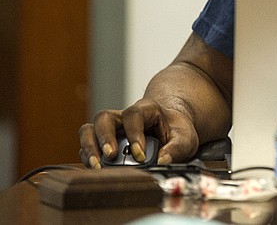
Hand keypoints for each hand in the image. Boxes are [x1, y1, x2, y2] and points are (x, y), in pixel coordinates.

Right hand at [79, 98, 199, 168]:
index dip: (134, 134)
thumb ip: (177, 148)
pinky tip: (95, 169)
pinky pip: (88, 147)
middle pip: (104, 118)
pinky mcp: (103, 143)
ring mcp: (111, 129)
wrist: (172, 130)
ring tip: (97, 166)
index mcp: (146, 110)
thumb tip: (162, 160)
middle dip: (104, 137)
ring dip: (90, 148)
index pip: (134, 116)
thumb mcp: (185, 138)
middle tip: (111, 155)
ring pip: (89, 129)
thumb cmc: (177, 132)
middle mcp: (124, 117)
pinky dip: (88, 158)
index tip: (140, 155)